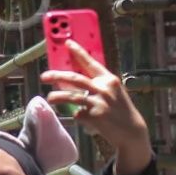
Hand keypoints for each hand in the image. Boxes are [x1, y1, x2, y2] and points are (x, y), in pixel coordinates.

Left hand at [40, 40, 153, 174]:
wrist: (132, 131)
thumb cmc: (119, 110)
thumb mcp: (112, 93)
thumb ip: (95, 85)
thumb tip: (68, 80)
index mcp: (109, 79)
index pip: (91, 63)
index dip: (79, 52)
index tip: (68, 43)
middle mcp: (104, 88)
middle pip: (75, 78)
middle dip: (57, 76)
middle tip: (44, 76)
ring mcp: (99, 102)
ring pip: (71, 96)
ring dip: (57, 97)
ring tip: (49, 98)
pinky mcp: (95, 115)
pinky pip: (78, 113)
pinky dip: (78, 116)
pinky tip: (84, 119)